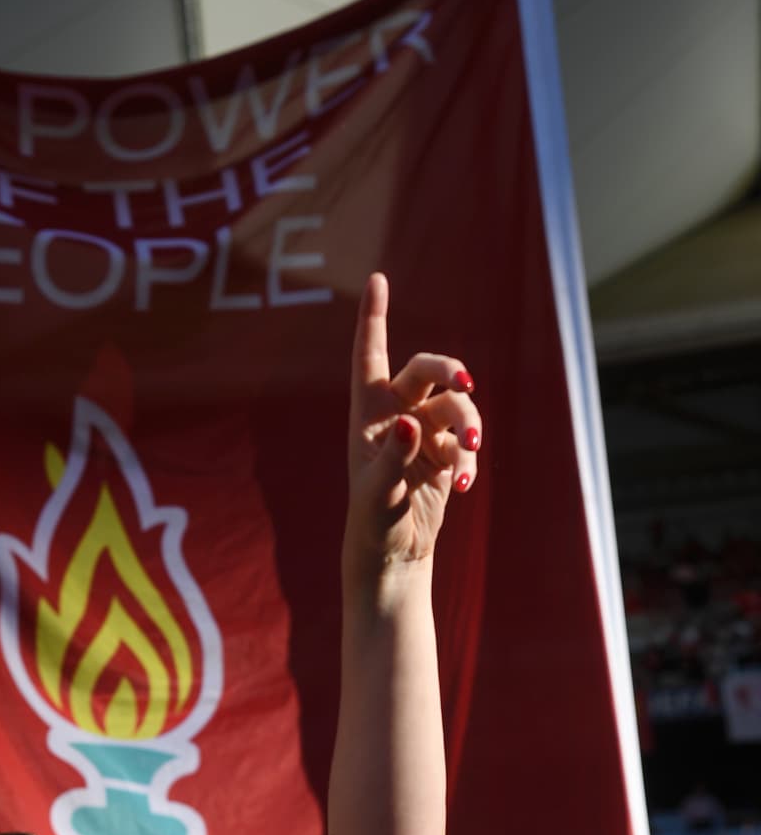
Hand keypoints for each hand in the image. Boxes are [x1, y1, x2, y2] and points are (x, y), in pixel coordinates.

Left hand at [346, 273, 480, 573]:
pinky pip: (465, 443)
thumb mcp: (377, 495)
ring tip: (468, 454)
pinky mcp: (444, 455)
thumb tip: (410, 425)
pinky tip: (461, 485)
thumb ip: (392, 459)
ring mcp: (423, 433)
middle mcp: (395, 416)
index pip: (370, 356)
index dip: (373, 317)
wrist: (393, 556)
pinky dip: (468, 460)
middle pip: (427, 370)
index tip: (377, 278)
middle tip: (466, 383)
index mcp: (367, 416)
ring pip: (456, 406)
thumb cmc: (372, 525)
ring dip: (468, 423)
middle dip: (449, 371)